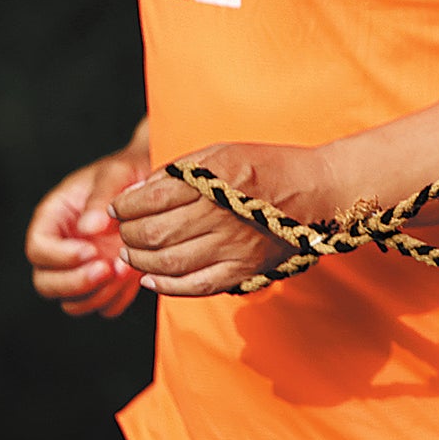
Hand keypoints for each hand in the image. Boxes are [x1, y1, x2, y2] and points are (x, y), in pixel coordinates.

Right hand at [25, 147, 147, 317]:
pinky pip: (104, 306)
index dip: (59, 256)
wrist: (153, 181)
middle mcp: (62, 248)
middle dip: (75, 282)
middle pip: (46, 283)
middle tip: (106, 267)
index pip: (37, 249)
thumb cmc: (130, 171)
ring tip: (124, 270)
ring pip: (72, 302)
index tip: (90, 250)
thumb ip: (100, 198)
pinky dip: (116, 299)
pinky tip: (133, 277)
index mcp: (54, 218)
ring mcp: (83, 269)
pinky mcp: (106, 283)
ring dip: (96, 294)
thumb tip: (88, 228)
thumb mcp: (115, 172)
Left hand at [112, 141, 340, 296]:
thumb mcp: (222, 152)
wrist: (320, 190)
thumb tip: (138, 192)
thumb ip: (179, 172)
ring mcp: (233, 247)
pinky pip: (195, 286)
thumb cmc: (268, 166)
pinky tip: (150, 278)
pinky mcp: (244, 270)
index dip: (125, 206)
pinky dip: (165, 286)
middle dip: (128, 235)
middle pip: (153, 234)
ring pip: (167, 263)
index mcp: (214, 181)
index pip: (150, 200)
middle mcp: (221, 216)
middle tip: (124, 231)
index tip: (119, 207)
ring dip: (140, 260)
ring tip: (133, 252)